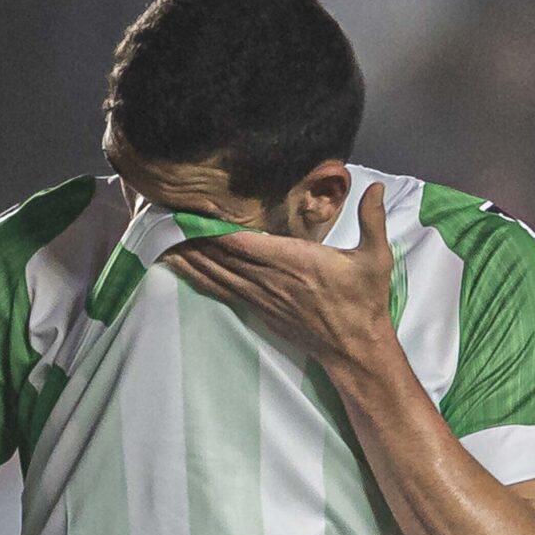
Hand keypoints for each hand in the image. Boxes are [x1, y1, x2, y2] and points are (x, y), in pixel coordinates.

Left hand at [163, 181, 396, 372]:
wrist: (356, 349)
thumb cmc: (364, 303)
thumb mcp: (375, 259)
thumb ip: (373, 220)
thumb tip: (376, 186)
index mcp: (295, 262)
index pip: (243, 241)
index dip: (212, 227)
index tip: (188, 210)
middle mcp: (272, 279)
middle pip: (220, 256)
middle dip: (189, 238)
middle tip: (160, 217)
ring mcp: (262, 297)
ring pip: (215, 273)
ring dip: (187, 257)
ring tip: (158, 239)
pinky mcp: (260, 310)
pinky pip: (221, 291)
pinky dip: (198, 278)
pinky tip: (179, 268)